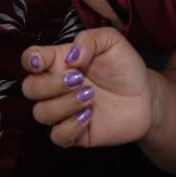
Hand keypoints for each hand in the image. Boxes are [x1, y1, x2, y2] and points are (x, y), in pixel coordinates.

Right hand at [21, 27, 152, 147]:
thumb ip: (89, 40)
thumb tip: (71, 56)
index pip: (30, 59)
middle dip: (49, 85)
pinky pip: (57, 136)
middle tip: (79, 80)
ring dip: (63, 105)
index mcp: (59, 62)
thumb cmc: (124, 67)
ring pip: (41, 113)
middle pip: (30, 88)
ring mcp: (64, 111)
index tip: (41, 63)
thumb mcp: (112, 42)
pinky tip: (89, 116)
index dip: (29, 60)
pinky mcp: (75, 133)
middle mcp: (56, 87)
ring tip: (90, 96)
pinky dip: (70, 127)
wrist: (146, 97)